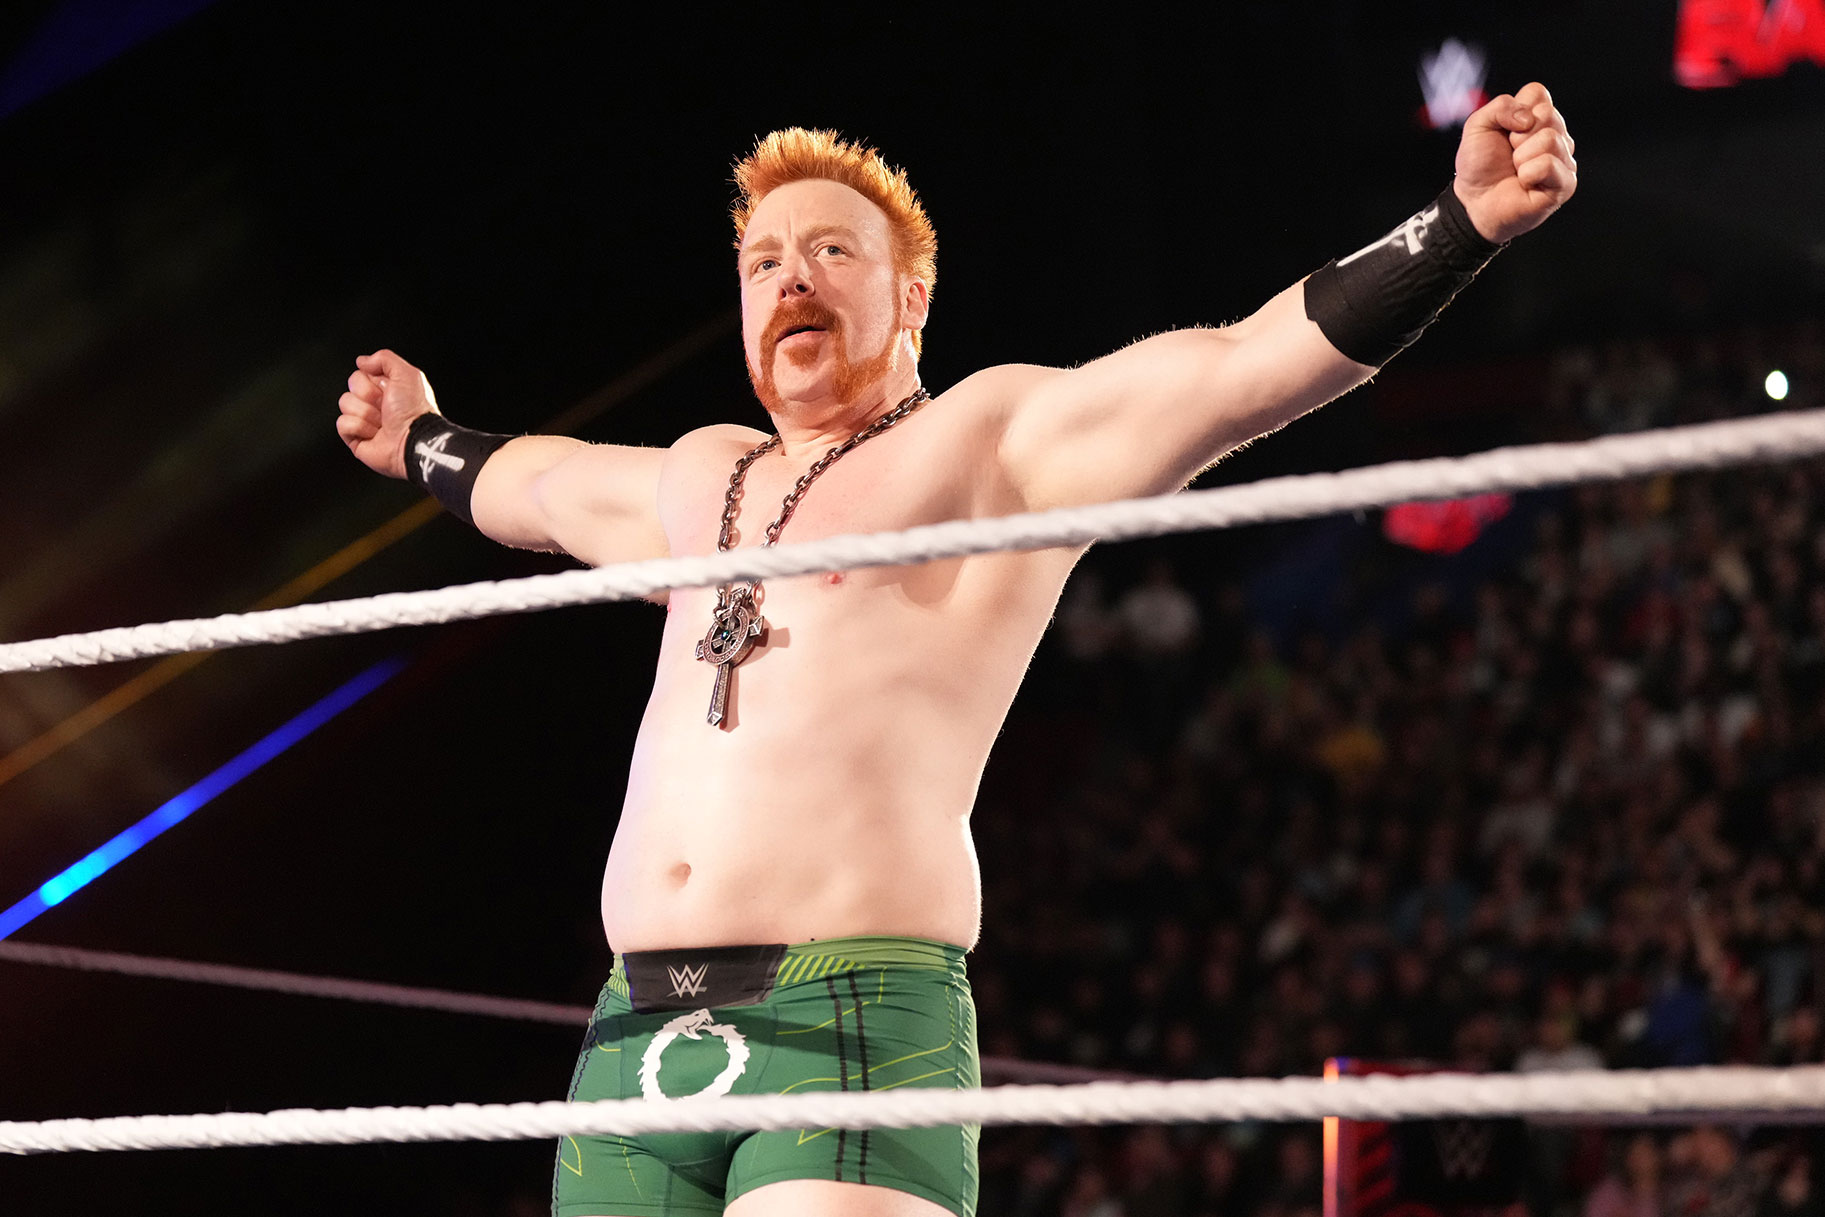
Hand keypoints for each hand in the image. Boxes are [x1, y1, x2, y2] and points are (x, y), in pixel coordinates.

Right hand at [336, 348, 440, 479]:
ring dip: (366, 413)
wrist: (414, 440)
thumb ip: (384, 358)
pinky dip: (359, 428)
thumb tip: (361, 361)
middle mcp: (374, 403)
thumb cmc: (414, 410)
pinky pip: (342, 424)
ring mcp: (364, 421)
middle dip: (369, 395)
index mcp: (385, 387)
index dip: (371, 380)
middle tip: (385, 407)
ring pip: (345, 404)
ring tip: (383, 423)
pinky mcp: (355, 438)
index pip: (361, 373)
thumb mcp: (407, 374)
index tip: (387, 389)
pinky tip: (374, 434)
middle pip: (351, 386)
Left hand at [1453, 82, 1576, 243]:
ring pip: (1550, 139)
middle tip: (1510, 154)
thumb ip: (1500, 106)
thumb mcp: (1477, 126)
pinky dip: (1528, 173)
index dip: (1515, 110)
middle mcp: (1556, 134)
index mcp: (1538, 117)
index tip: (1505, 132)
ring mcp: (1564, 158)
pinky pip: (1549, 164)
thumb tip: (1529, 119)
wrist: (1474, 201)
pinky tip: (1525, 183)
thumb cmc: (1479, 165)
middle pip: (1547, 114)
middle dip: (1518, 136)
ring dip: (1521, 157)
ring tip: (1516, 170)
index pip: (1538, 92)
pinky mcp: (1566, 183)